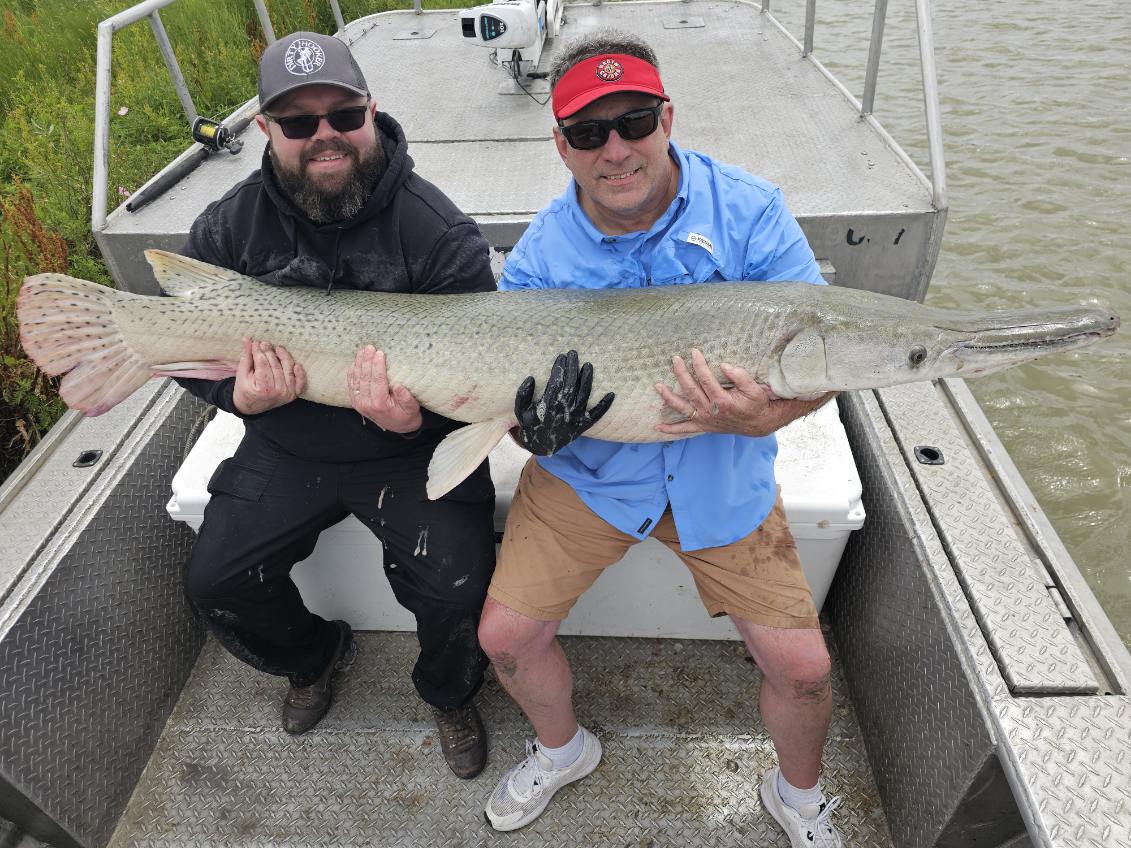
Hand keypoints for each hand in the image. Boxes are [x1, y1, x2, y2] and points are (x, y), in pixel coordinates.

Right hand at [232, 337, 305, 414]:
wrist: (251, 407)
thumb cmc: (245, 389)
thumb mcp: (242, 374)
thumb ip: (246, 356)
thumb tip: (248, 339)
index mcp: (262, 389)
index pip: (262, 364)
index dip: (259, 351)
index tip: (256, 343)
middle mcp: (277, 392)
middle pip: (275, 366)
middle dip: (269, 352)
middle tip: (265, 343)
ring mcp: (287, 394)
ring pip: (288, 370)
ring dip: (284, 357)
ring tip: (278, 348)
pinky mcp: (293, 394)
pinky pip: (300, 382)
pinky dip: (300, 374)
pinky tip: (296, 364)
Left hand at [348, 345, 422, 432]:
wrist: (398, 427)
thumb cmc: (406, 415)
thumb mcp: (412, 408)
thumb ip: (406, 398)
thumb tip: (399, 386)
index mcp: (379, 404)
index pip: (377, 380)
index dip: (377, 365)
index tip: (380, 353)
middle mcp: (366, 404)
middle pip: (365, 377)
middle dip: (367, 360)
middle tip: (370, 347)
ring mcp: (358, 402)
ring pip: (356, 379)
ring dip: (359, 363)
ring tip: (363, 350)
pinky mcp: (355, 401)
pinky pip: (351, 384)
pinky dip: (353, 371)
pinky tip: (356, 361)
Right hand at [514, 350, 614, 454]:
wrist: (541, 446)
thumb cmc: (531, 424)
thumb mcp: (520, 411)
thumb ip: (522, 394)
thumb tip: (531, 378)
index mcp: (548, 407)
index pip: (556, 383)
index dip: (559, 369)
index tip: (561, 357)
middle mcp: (564, 412)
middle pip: (572, 385)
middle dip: (573, 368)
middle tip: (573, 353)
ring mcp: (575, 419)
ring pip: (584, 395)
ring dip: (587, 379)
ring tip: (588, 365)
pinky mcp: (583, 425)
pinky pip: (596, 415)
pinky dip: (604, 405)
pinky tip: (612, 394)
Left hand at [654, 348, 788, 437]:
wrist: (758, 423)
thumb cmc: (756, 403)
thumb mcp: (754, 388)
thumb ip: (740, 376)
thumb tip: (724, 366)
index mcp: (722, 400)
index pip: (705, 379)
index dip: (698, 364)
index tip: (694, 352)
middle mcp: (710, 411)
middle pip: (690, 390)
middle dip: (681, 373)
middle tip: (675, 359)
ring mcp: (705, 420)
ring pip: (683, 408)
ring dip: (669, 397)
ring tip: (658, 386)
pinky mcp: (703, 426)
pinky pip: (685, 429)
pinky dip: (671, 430)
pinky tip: (658, 427)